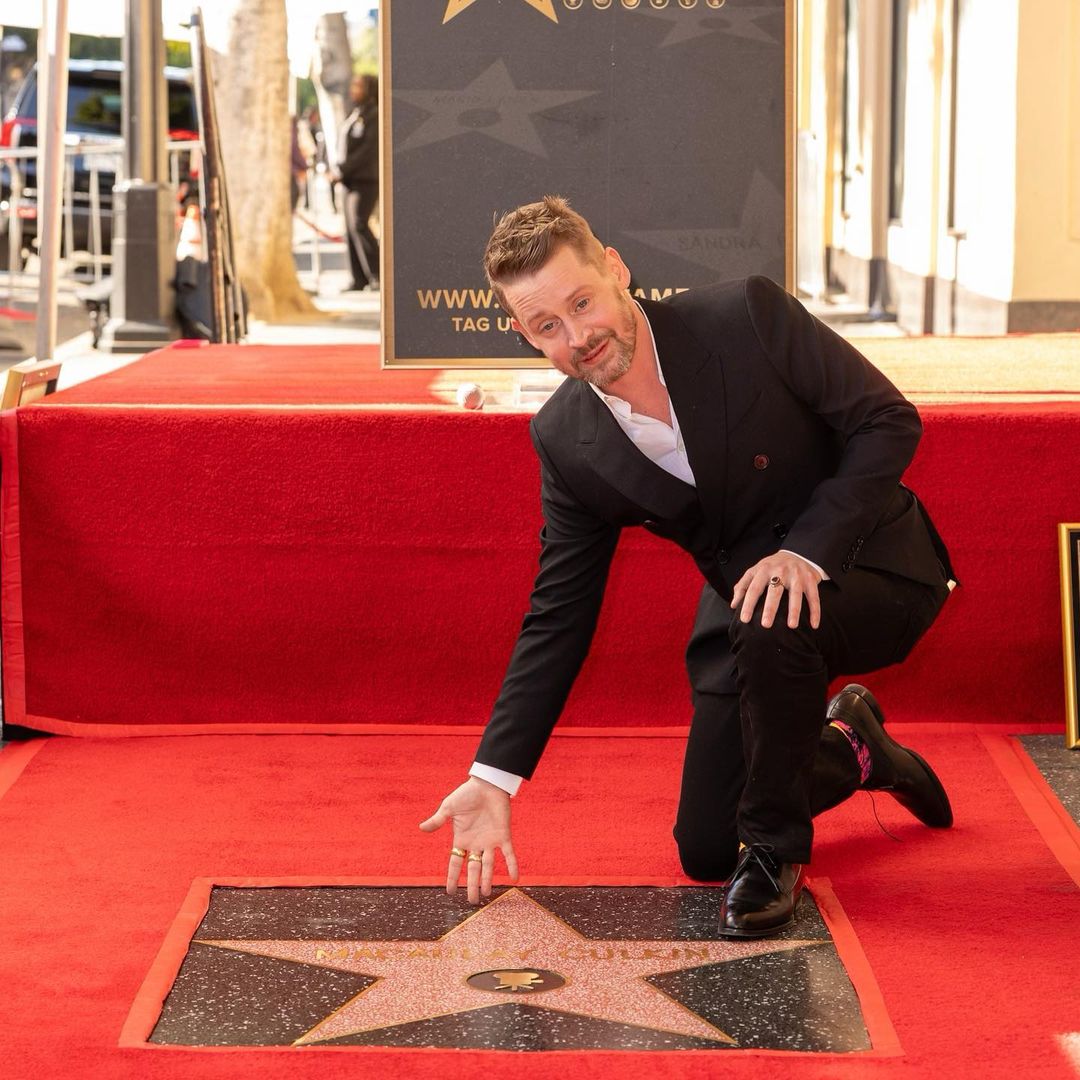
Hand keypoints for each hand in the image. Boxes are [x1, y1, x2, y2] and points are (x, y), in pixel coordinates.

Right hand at [419, 777, 518, 903]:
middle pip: (473, 869)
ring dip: (488, 879)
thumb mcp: (449, 807)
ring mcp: (490, 841)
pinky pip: (509, 854)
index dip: (453, 877)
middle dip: (472, 885)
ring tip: (486, 894)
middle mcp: (476, 843)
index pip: (456, 863)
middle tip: (472, 902)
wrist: (487, 784)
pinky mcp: (503, 835)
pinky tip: (515, 879)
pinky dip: (513, 865)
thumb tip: (421, 828)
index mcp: (461, 839)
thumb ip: (438, 820)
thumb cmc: (467, 794)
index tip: (450, 892)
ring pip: (489, 865)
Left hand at [731, 551, 823, 629]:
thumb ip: (743, 586)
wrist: (796, 553)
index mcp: (764, 570)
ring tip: (792, 626)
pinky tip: (814, 624)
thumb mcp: (755, 571)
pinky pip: (813, 597)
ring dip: (794, 610)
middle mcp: (781, 571)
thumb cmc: (772, 567)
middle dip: (770, 608)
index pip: (754, 588)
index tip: (744, 619)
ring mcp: (797, 575)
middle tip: (766, 625)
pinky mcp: (810, 579)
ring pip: (795, 594)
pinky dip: (815, 611)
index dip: (748, 604)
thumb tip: (733, 605)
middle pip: (774, 592)